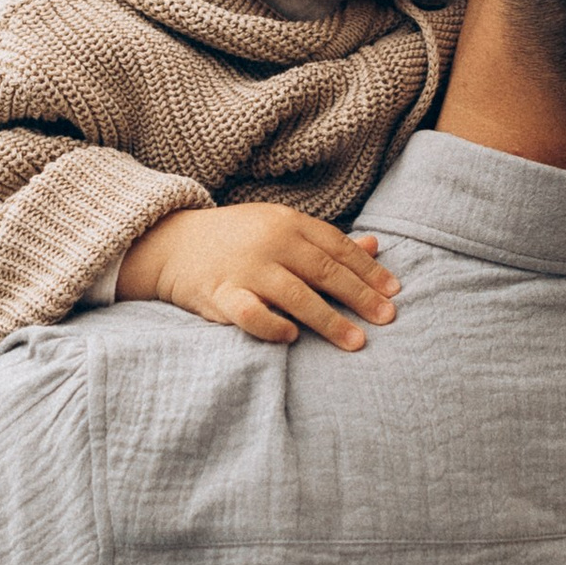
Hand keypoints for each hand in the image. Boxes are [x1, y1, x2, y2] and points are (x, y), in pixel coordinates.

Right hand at [117, 202, 398, 350]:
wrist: (171, 243)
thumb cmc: (236, 239)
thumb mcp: (280, 228)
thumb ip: (325, 241)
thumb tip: (376, 245)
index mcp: (286, 223)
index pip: (336, 247)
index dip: (368, 269)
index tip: (394, 291)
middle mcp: (269, 242)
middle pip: (323, 270)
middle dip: (359, 296)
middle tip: (388, 317)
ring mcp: (245, 268)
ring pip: (295, 294)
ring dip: (329, 319)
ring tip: (356, 341)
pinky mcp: (221, 294)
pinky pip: (251, 313)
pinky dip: (273, 325)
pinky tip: (293, 336)